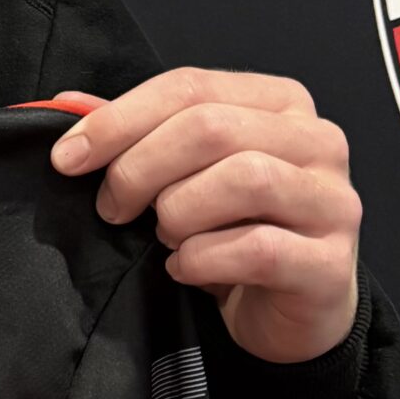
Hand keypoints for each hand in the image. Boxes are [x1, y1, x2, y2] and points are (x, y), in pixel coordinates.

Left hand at [45, 68, 361, 363]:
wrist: (291, 311)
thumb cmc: (236, 232)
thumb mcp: (185, 176)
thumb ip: (136, 135)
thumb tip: (68, 105)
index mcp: (279, 103)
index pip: (190, 86)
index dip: (118, 119)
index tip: (68, 157)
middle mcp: (317, 141)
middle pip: (210, 127)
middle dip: (140, 168)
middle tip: (112, 207)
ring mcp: (331, 202)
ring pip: (242, 178)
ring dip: (179, 212)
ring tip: (164, 235)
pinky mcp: (329, 264)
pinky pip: (257, 248)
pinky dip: (202, 259)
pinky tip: (185, 267)